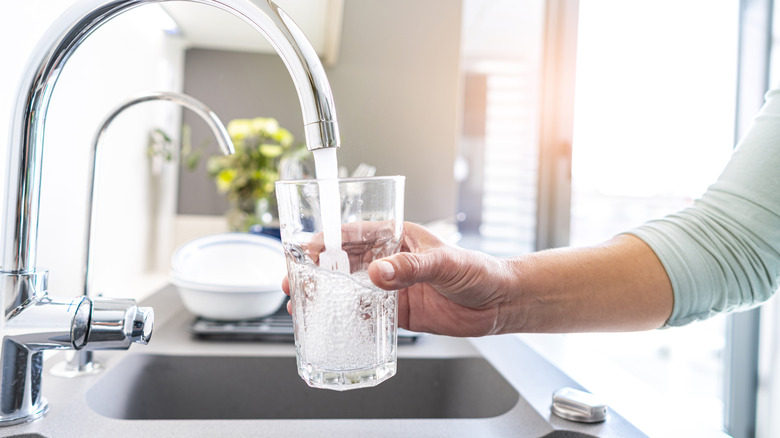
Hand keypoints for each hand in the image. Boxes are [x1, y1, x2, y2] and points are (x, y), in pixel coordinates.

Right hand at [281, 222, 511, 336]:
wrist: (500, 303)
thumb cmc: (479, 270)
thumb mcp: (444, 263)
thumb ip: (410, 268)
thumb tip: (378, 272)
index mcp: (398, 238)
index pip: (354, 235)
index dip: (326, 241)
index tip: (305, 251)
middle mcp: (391, 261)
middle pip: (344, 263)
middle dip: (316, 271)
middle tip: (294, 281)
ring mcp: (393, 287)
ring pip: (350, 290)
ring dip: (326, 296)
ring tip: (302, 303)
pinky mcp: (399, 312)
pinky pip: (367, 315)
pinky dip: (349, 319)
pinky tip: (332, 324)